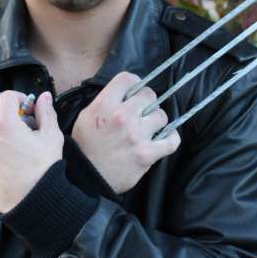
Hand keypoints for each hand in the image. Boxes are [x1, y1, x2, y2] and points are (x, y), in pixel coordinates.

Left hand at [0, 91, 62, 213]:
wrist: (31, 201)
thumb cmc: (42, 169)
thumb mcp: (51, 137)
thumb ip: (46, 113)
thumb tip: (44, 97)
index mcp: (3, 122)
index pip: (7, 96)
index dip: (21, 99)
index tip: (29, 110)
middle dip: (6, 111)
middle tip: (21, 123)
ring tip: (7, 137)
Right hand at [71, 72, 180, 193]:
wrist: (85, 179)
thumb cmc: (84, 147)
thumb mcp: (86, 116)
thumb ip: (106, 101)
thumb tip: (126, 93)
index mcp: (104, 105)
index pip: (127, 78)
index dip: (133, 83)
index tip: (134, 92)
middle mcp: (122, 116)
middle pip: (149, 94)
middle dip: (146, 102)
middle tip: (142, 111)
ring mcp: (136, 135)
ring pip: (161, 116)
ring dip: (156, 121)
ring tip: (149, 128)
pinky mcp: (147, 154)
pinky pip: (171, 141)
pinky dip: (171, 139)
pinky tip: (164, 139)